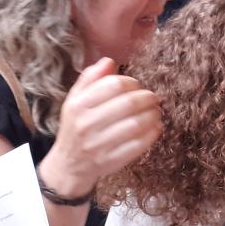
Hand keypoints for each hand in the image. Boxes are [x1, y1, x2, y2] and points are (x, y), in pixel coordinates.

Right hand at [39, 58, 161, 196]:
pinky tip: (154, 126)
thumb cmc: (77, 125)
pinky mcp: (112, 161)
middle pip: (128, 104)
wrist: (69, 164)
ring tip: (155, 111)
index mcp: (78, 105)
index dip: (132, 82)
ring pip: (136, 124)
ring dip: (152, 114)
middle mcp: (87, 125)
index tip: (136, 86)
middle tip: (152, 97)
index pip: (114, 85)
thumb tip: (109, 61)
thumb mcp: (75, 99)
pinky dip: (152, 133)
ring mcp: (99, 145)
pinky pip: (139, 144)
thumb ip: (91, 78)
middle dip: (147, 97)